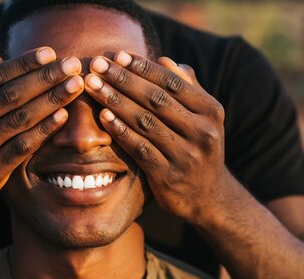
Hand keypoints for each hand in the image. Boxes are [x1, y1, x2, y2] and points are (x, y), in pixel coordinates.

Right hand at [0, 47, 83, 215]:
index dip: (23, 63)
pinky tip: (63, 115)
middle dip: (45, 77)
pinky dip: (44, 129)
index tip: (50, 53)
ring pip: (20, 118)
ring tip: (75, 85)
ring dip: (52, 99)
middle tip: (72, 64)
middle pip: (10, 95)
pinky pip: (22, 146)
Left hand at [84, 51, 231, 225]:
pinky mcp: (168, 176)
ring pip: (145, 122)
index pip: (172, 82)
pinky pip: (140, 148)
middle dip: (123, 79)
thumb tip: (165, 61)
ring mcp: (186, 155)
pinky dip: (121, 131)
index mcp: (211, 111)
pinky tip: (103, 116)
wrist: (208, 197)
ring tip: (93, 85)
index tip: (117, 55)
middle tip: (97, 65)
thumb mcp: (203, 118)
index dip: (143, 67)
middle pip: (156, 99)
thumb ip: (187, 89)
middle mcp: (202, 132)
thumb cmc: (199, 148)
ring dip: (115, 101)